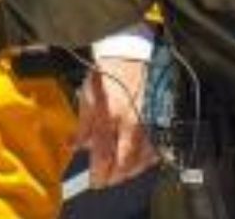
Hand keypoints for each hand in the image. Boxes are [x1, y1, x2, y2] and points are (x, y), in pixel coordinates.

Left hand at [76, 53, 158, 188]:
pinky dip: (149, 158)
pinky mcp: (159, 118)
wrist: (131, 51)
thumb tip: (75, 145)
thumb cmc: (108, 70)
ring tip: (122, 174)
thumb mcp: (88, 95)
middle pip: (125, 162)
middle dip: (115, 176)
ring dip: (131, 170)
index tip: (95, 182)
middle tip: (107, 181)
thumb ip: (83, 124)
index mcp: (109, 116)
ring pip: (143, 158)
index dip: (99, 173)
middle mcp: (130, 122)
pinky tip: (142, 161)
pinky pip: (157, 145)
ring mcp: (147, 122)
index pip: (103, 155)